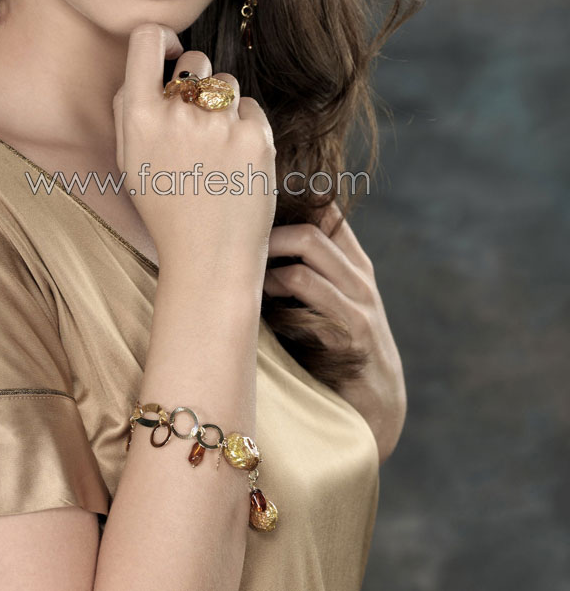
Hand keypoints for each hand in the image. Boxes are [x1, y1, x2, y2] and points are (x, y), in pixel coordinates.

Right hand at [112, 23, 276, 284]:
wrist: (209, 257)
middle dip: (195, 81)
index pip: (146, 38)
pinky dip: (244, 127)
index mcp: (139, 117)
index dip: (160, 39)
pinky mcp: (256, 135)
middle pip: (194, 59)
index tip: (168, 52)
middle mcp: (178, 114)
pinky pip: (250, 108)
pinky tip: (234, 162)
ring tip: (215, 149)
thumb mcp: (129, 161)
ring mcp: (220, 124)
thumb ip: (129, 107)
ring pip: (226, 83)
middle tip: (194, 121)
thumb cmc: (166, 208)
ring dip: (221, 105)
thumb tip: (149, 55)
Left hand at [262, 201, 405, 463]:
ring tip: (240, 280)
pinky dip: (278, 307)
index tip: (250, 198)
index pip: (327, 210)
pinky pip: (308, 307)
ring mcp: (359, 306)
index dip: (290, 198)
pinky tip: (259, 315)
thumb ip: (302, 269)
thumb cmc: (334, 348)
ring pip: (304, 266)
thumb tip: (242, 240)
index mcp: (352, 262)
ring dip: (265, 269)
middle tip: (230, 244)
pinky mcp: (352, 336)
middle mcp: (359, 278)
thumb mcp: (325, 301)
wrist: (376, 408)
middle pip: (310, 231)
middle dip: (265, 234)